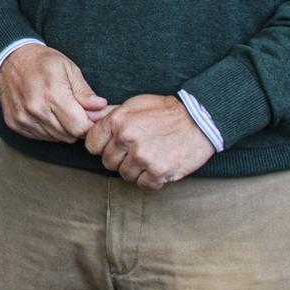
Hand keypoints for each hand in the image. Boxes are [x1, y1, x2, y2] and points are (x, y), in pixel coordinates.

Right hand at [0, 44, 108, 141]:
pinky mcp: (15, 124)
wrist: (9, 59)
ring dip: (63, 129)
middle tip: (77, 112)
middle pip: (68, 135)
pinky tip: (47, 114)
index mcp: (53, 93)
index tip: (91, 117)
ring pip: (55, 138)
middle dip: (77, 127)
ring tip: (61, 111)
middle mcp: (36, 109)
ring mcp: (23, 118)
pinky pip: (40, 137)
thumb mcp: (69, 68)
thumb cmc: (42, 62)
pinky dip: (48, 129)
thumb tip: (101, 107)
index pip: (80, 127)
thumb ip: (85, 92)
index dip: (90, 125)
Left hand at [82, 93, 215, 189]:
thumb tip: (89, 118)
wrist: (200, 120)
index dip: (101, 147)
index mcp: (118, 121)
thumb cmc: (166, 111)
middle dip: (120, 159)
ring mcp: (142, 156)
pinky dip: (151, 179)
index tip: (113, 146)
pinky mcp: (158, 171)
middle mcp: (127, 139)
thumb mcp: (135, 104)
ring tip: (151, 157)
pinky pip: (143, 185)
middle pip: (108, 162)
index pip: (92, 144)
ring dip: (136, 170)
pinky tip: (159, 167)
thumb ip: (112, 115)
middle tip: (137, 151)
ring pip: (125, 175)